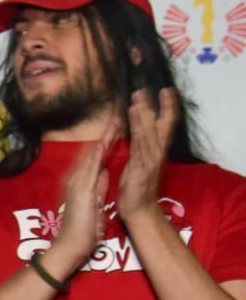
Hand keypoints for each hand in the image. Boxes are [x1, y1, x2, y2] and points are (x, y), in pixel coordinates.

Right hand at [42, 124, 113, 276]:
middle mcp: (78, 177)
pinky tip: (105, 141)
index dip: (107, 138)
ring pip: (93, 154)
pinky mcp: (81, 189)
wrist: (71, 245)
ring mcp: (78, 182)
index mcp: (82, 181)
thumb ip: (98, 187)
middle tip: (115, 111)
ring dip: (103, 136)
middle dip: (106, 131)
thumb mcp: (94, 203)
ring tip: (114, 119)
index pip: (97, 155)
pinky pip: (91, 168)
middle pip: (94, 149)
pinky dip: (99, 153)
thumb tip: (104, 173)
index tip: (117, 123)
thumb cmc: (83, 229)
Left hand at [117, 86, 177, 227]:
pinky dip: (139, 132)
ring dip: (144, 116)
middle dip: (154, 107)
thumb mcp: (138, 163)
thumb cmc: (137, 187)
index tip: (165, 91)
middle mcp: (155, 153)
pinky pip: (141, 148)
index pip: (162, 126)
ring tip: (138, 99)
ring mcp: (150, 160)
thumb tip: (138, 130)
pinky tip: (135, 121)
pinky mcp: (142, 169)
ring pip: (149, 134)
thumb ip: (140, 147)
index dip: (166, 108)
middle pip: (159, 126)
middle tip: (145, 89)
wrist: (138, 210)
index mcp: (154, 151)